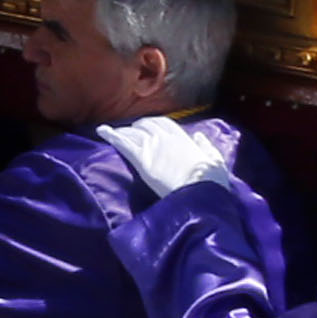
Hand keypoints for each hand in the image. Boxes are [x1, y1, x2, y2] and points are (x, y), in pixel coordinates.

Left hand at [99, 112, 239, 198]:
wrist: (199, 195)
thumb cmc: (210, 181)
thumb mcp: (215, 160)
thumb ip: (206, 146)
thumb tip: (199, 136)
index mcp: (182, 137)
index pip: (163, 122)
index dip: (153, 124)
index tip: (148, 127)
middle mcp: (165, 137)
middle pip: (144, 125)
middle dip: (137, 128)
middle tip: (131, 133)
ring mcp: (152, 146)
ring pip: (132, 132)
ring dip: (123, 132)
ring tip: (115, 134)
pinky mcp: (141, 159)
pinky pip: (122, 142)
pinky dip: (110, 135)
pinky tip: (102, 131)